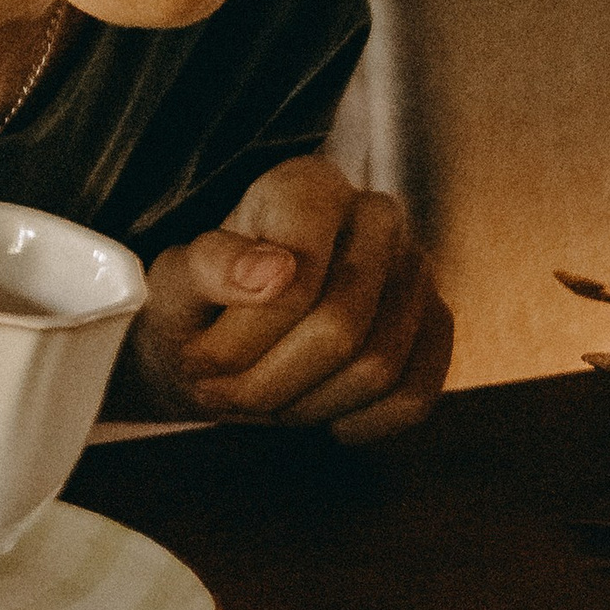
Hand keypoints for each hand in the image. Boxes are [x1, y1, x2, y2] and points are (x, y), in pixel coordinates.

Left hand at [126, 158, 450, 442]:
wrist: (230, 333)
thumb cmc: (201, 307)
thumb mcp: (174, 285)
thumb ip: (208, 268)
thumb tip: (276, 271)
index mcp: (308, 186)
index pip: (299, 271)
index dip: (249, 333)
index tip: (205, 356)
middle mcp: (375, 216)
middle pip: (340, 327)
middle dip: (270, 381)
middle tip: (226, 395)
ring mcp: (414, 271)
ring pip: (378, 366)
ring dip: (309, 406)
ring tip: (266, 399)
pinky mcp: (436, 324)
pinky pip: (414, 395)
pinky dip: (361, 422)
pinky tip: (321, 415)